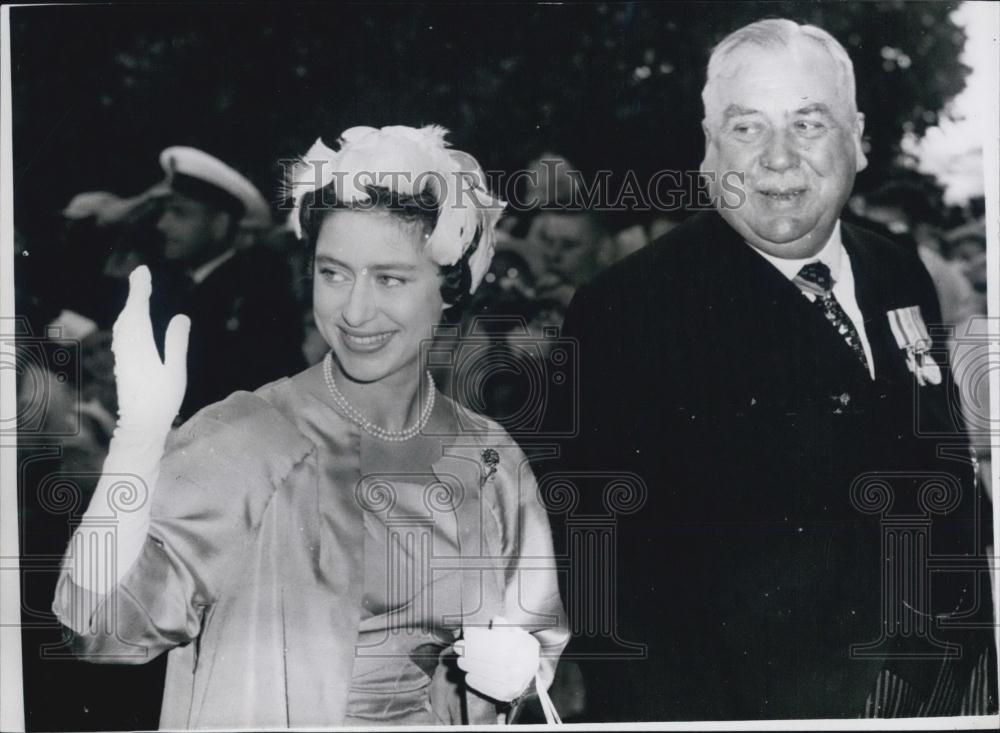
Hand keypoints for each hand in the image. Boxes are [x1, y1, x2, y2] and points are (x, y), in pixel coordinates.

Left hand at [111, 266, 189, 434]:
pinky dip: (128, 321)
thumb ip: (176, 343)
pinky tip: (133, 323)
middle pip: (128, 314)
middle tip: (141, 275)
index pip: (138, 311)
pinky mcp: (123, 364)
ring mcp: (123, 356)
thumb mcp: (175, 372)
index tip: (143, 272)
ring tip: (139, 294)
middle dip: (134, 294)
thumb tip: (180, 316)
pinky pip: (123, 335)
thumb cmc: (162, 401)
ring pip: (123, 325)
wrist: (140, 425)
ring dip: (130, 307)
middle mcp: (127, 348)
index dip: (140, 290)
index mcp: (140, 346)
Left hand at [456, 616, 539, 701]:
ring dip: (471, 666)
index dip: (481, 637)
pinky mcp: (508, 694)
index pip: (499, 641)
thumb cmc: (520, 649)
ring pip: (489, 673)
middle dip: (472, 651)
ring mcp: (515, 682)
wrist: (531, 673)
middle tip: (458, 647)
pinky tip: (469, 675)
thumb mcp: (517, 634)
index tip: (467, 633)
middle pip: (492, 657)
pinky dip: (476, 682)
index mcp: (524, 647)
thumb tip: (495, 620)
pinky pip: (489, 688)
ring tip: (461, 661)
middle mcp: (522, 665)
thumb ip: (505, 626)